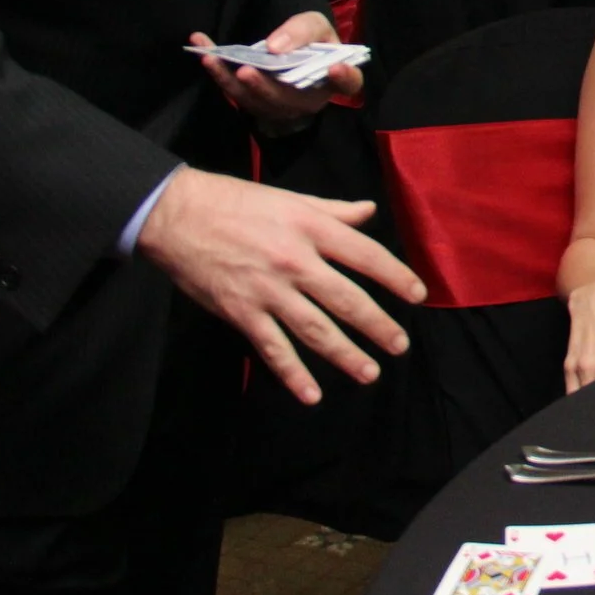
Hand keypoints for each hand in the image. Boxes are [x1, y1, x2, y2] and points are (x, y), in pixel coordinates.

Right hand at [135, 167, 425, 404]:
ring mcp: (268, 290)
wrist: (176, 215)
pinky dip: (293, 374)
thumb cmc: (236, 202)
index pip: (366, 256)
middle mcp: (296, 261)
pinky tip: (312, 395)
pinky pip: (273, 349)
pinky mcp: (241, 312)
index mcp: (312, 228)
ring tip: (370, 372)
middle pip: (347, 299)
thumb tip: (369, 211)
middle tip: (400, 346)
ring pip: (316, 329)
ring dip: (345, 355)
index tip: (418, 295)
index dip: (396, 277)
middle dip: (378, 326)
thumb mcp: (291, 199)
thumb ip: (333, 210)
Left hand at [191, 11, 361, 133]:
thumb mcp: (314, 25)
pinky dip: (216, 72)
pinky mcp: (253, 102)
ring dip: (229, 81)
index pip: (349, 84)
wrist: (290, 50)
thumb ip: (302, 31)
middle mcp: (307, 100)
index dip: (345, 78)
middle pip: (289, 100)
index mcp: (333, 80)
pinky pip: (234, 91)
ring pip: (255, 100)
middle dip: (265, 87)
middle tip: (247, 71)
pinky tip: (202, 49)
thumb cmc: (309, 40)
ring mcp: (278, 106)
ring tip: (211, 59)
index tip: (337, 69)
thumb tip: (274, 47)